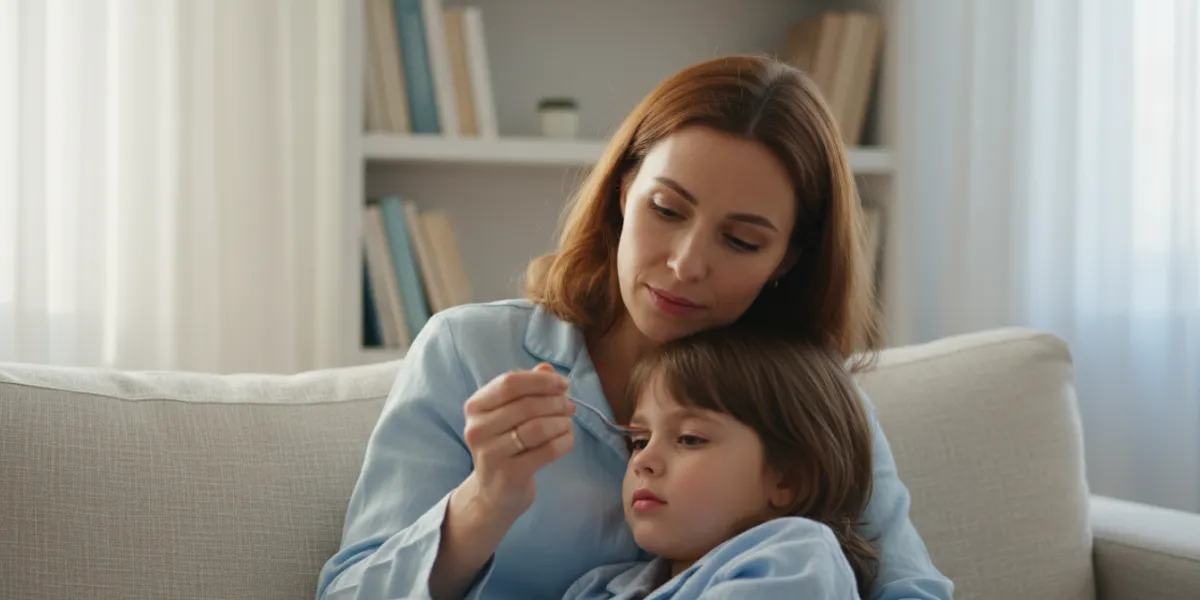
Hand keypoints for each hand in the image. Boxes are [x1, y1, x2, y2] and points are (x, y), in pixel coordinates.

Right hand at [460, 362, 576, 514]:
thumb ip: (527, 388)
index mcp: (475, 406)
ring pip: (538, 427)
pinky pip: (547, 450)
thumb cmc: (506, 443)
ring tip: (568, 422)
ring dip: (562, 422)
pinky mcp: (508, 474)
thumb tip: (548, 368)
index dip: (541, 381)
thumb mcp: (511, 412)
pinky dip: (564, 441)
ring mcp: (490, 454)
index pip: (509, 382)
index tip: (563, 384)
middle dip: (556, 402)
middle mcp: (477, 429)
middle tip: (570, 406)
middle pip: (527, 405)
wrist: (495, 491)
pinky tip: (568, 439)